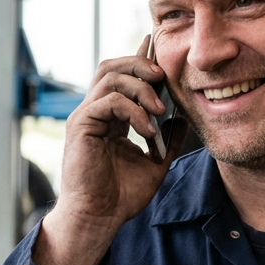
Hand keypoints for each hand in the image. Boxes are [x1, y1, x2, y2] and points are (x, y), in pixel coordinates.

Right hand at [34, 38, 188, 264]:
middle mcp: (95, 112)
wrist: (100, 218)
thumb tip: (184, 119)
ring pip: (110, 77)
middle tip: (163, 76)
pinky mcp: (81, 125)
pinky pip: (108, 102)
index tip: (157, 46)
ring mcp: (86, 117)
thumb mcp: (155, 164)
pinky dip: (133, 111)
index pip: (122, 77)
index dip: (140, 59)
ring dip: (140, 88)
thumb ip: (168, 141)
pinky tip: (148, 131)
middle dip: (140, 64)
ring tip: (160, 109)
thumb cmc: (121, 196)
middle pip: (112, 67)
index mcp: (111, 118)